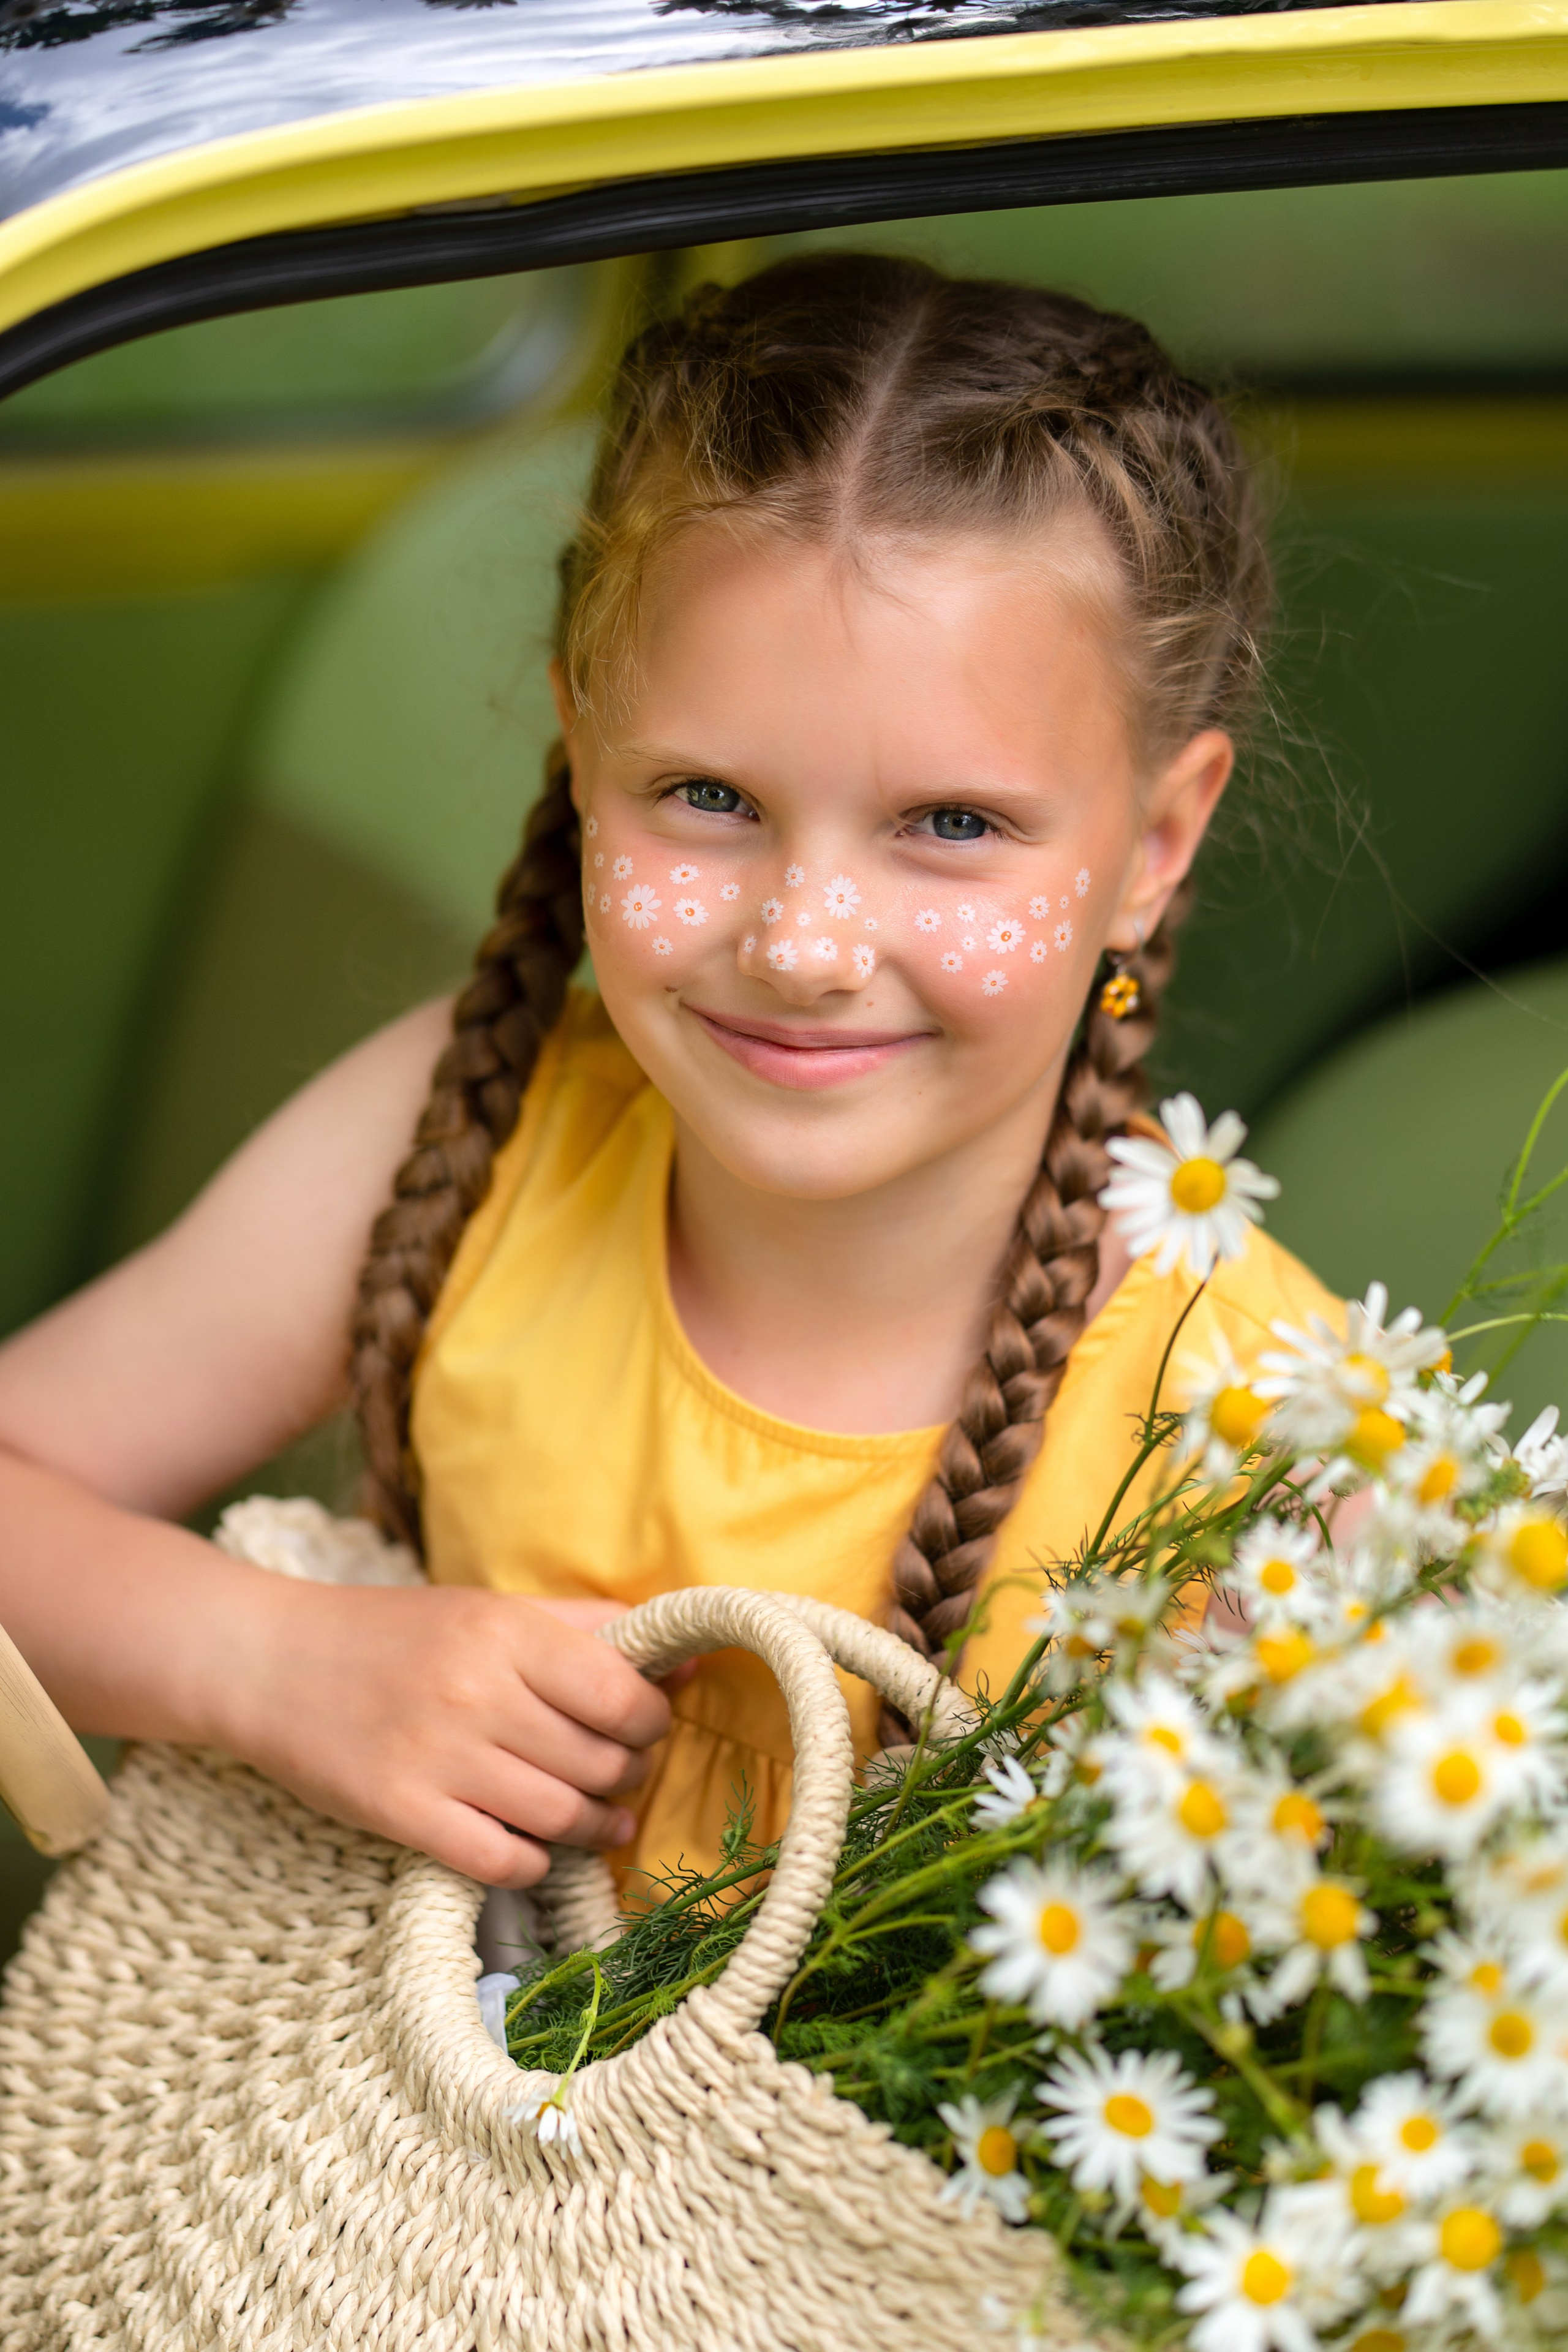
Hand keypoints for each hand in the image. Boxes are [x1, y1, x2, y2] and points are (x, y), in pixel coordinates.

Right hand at [218, 1577, 672, 1886]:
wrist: (268, 1661)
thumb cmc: (392, 1634)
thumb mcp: (489, 1609)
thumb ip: (586, 1629)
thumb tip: (681, 1661)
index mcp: (503, 1631)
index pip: (622, 1694)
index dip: (651, 1721)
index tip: (646, 1727)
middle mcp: (475, 1692)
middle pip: (599, 1761)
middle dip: (629, 1776)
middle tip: (626, 1776)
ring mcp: (436, 1757)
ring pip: (560, 1815)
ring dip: (597, 1827)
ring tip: (603, 1821)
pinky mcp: (400, 1813)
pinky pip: (500, 1859)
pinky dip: (534, 1863)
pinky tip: (539, 1848)